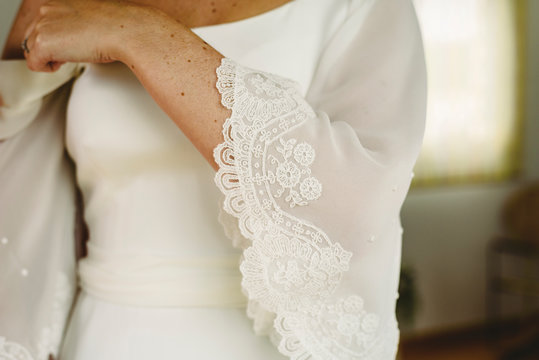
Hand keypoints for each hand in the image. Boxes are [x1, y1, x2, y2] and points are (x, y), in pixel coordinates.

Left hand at [22, 0, 158, 71]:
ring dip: (50, 58)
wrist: (126, 30)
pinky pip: (34, 64)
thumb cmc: (119, 28)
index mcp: (59, 2)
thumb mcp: (95, 21)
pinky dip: (49, 69)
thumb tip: (77, 41)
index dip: (56, 39)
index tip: (72, 45)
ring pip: (32, 50)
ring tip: (74, 56)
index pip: (43, 24)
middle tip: (73, 53)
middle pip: (32, 36)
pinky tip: (68, 62)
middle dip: (50, 49)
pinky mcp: (43, 43)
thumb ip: (78, 26)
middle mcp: (47, 10)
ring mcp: (43, 25)